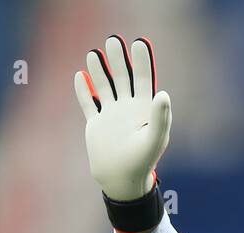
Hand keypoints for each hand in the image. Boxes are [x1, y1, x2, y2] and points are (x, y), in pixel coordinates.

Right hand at [74, 35, 171, 200]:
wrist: (121, 181)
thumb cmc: (142, 163)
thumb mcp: (153, 140)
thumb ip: (160, 117)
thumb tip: (163, 94)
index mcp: (144, 110)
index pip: (143, 80)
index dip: (142, 62)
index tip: (139, 43)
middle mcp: (128, 109)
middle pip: (122, 78)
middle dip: (118, 59)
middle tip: (113, 40)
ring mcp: (111, 115)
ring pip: (104, 86)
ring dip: (99, 70)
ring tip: (94, 53)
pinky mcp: (96, 124)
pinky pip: (88, 103)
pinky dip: (83, 90)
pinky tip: (80, 75)